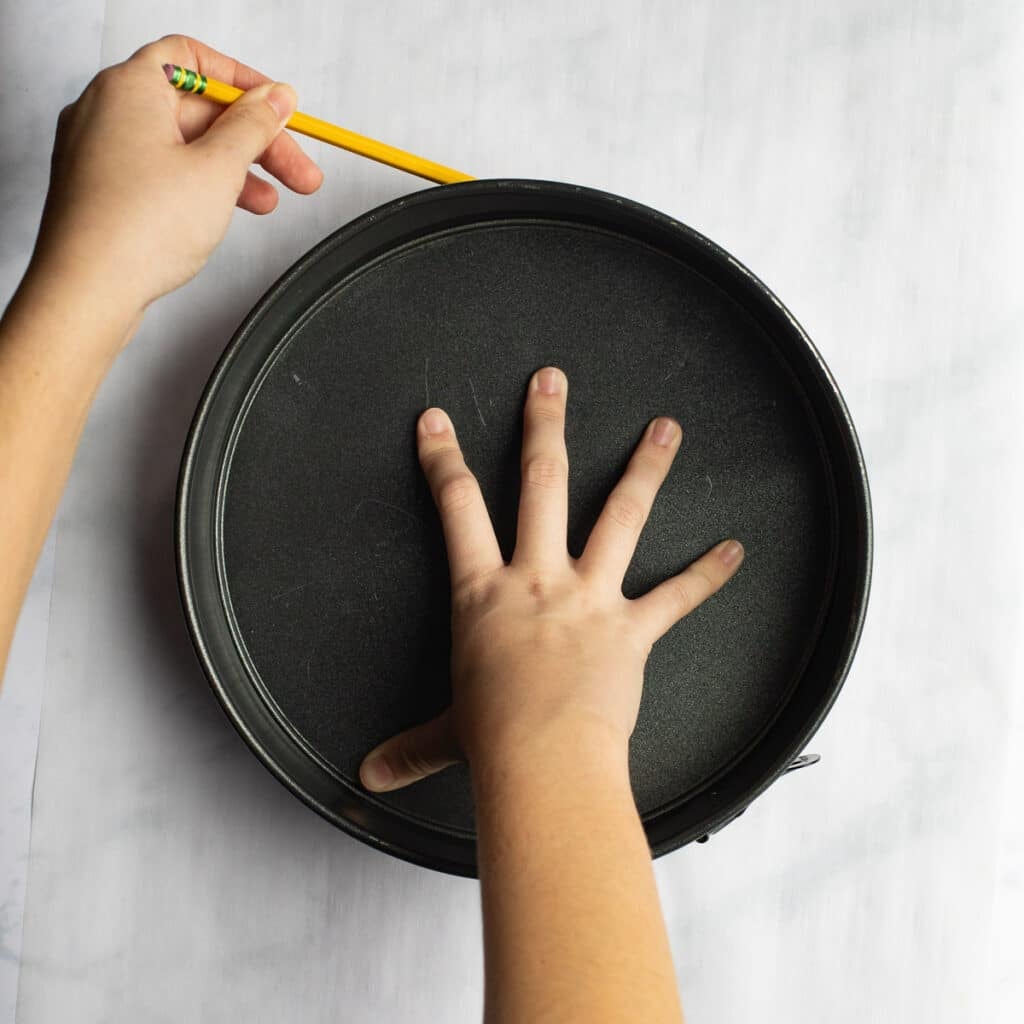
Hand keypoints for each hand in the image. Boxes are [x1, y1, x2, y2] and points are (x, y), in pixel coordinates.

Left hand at [28, 34, 322, 342]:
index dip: (244, 82)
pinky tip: (226, 212)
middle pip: (196, 107)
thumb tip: (275, 99)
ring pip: (182, 145)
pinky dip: (198, 186)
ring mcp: (101, 151)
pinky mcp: (103, 190)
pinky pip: (161, 173)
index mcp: (130, 87)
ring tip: (270, 201)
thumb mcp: (218, 169)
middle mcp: (108, 111)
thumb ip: (253, 127)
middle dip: (253, 140)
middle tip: (297, 171)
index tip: (278, 108)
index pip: (195, 59)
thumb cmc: (138, 229)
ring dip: (232, 169)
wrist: (89, 289)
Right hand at [359, 366, 744, 790]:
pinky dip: (707, 575)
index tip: (436, 420)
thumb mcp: (443, 737)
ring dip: (645, 469)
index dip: (442, 459)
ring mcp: (590, 599)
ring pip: (621, 517)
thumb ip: (408, 749)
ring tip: (666, 428)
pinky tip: (734, 551)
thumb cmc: (493, 743)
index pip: (457, 509)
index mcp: (484, 594)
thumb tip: (368, 777)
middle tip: (552, 381)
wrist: (546, 763)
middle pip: (541, 484)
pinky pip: (677, 597)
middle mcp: (538, 580)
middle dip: (544, 427)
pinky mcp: (633, 630)